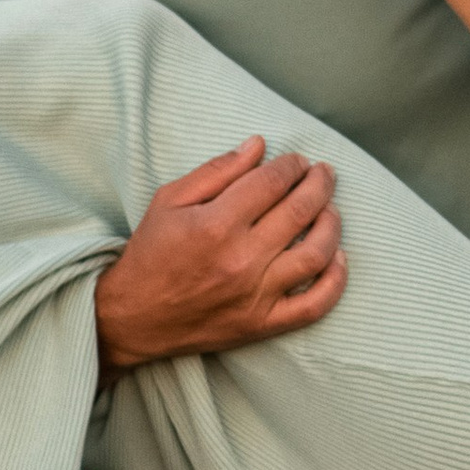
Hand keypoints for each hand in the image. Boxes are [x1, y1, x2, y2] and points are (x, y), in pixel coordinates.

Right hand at [95, 137, 345, 376]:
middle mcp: (241, 259)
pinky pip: (314, 306)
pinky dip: (335, 281)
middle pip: (300, 210)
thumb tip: (259, 145)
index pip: (273, 182)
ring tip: (331, 209)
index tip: (298, 161)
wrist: (132, 318)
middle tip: (323, 173)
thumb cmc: (150, 254)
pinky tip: (338, 258)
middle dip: (320, 183)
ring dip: (332, 224)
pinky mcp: (262, 324)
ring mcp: (255, 295)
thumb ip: (217, 171)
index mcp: (216, 224)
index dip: (292, 165)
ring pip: (316, 254)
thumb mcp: (169, 201)